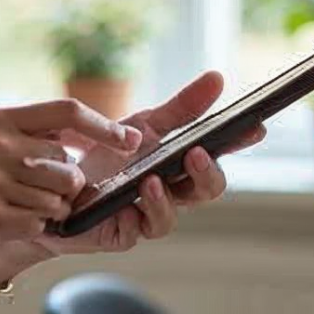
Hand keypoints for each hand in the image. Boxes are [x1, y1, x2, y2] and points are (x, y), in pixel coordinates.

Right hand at [0, 99, 139, 261]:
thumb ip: (12, 135)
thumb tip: (65, 140)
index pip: (67, 113)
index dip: (104, 127)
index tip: (129, 139)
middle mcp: (0, 147)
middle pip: (68, 165)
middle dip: (68, 185)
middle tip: (46, 194)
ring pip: (59, 199)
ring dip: (50, 210)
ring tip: (18, 210)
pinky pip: (38, 225)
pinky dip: (29, 228)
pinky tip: (1, 224)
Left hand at [20, 70, 261, 259]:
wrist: (58, 185)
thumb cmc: (108, 158)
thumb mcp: (143, 124)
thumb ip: (182, 107)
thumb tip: (218, 78)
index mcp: (180, 167)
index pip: (217, 155)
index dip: (238, 144)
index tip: (256, 128)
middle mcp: (172, 195)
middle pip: (206, 191)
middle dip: (207, 174)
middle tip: (197, 155)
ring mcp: (148, 217)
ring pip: (171, 217)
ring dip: (165, 199)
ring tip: (152, 180)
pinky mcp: (121, 234)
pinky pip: (136, 232)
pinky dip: (134, 216)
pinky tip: (129, 202)